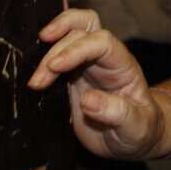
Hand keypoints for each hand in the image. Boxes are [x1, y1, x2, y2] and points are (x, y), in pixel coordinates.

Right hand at [27, 9, 165, 159]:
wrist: (132, 139)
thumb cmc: (139, 129)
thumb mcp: (135, 126)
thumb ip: (117, 113)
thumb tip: (87, 100)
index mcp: (122, 66)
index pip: (102, 42)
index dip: (77, 49)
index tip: (54, 66)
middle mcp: (104, 59)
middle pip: (82, 30)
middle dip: (57, 48)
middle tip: (39, 76)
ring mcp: (86, 66)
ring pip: (67, 36)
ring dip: (46, 50)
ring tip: (34, 81)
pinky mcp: (70, 78)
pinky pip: (55, 56)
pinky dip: (41, 57)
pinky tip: (30, 68)